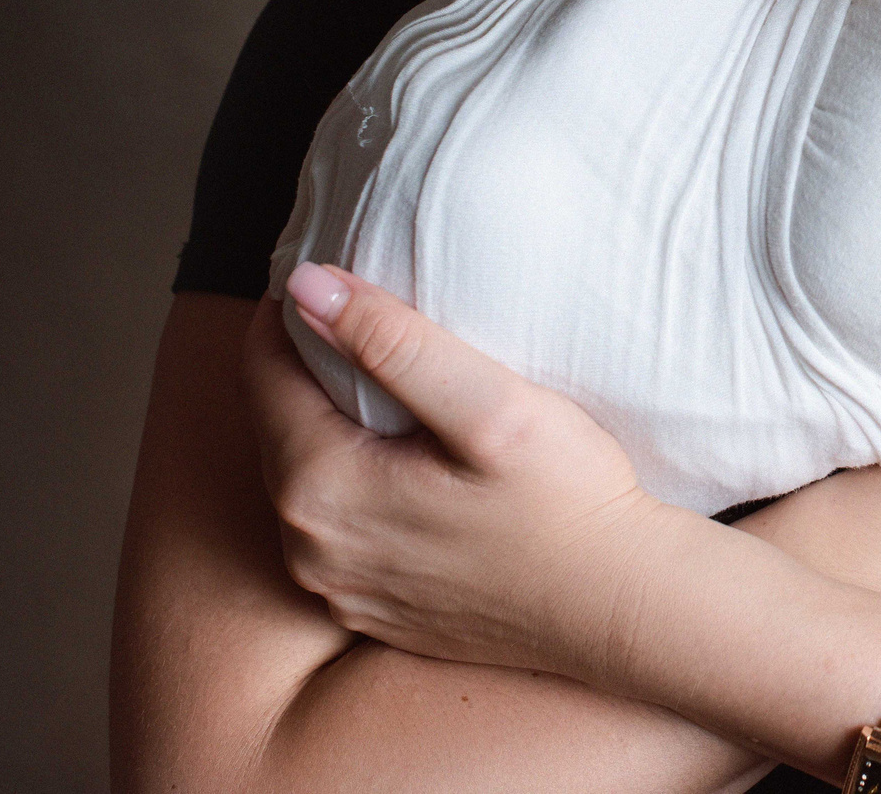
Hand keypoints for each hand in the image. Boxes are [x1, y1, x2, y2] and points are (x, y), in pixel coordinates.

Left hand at [245, 265, 682, 675]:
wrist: (617, 605)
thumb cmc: (568, 501)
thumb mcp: (491, 404)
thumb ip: (392, 342)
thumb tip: (306, 287)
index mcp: (323, 488)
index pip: (263, 374)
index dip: (290, 312)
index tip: (327, 274)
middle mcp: (310, 548)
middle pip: (275, 426)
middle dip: (305, 366)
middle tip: (355, 314)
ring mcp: (337, 586)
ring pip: (302, 478)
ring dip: (325, 425)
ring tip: (379, 379)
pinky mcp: (369, 607)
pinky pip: (334, 526)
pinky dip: (351, 481)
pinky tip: (402, 459)